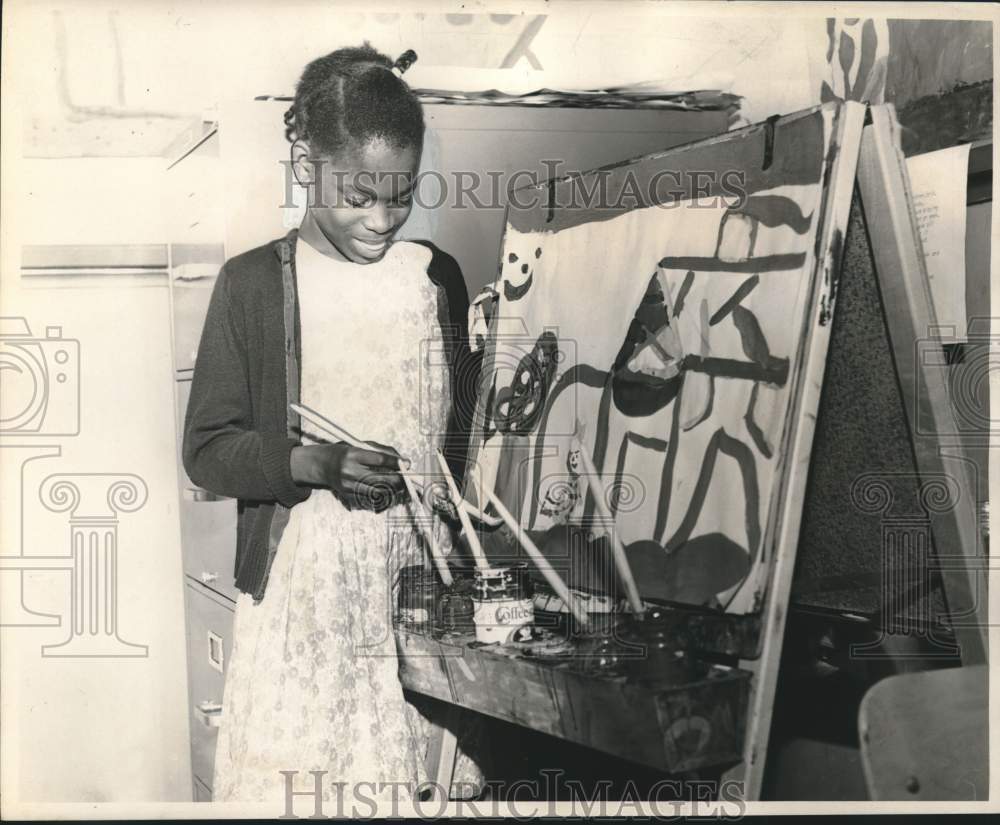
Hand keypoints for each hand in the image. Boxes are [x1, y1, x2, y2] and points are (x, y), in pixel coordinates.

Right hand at [290, 441, 407, 511]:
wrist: (321, 465)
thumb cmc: (343, 452)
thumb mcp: (359, 445)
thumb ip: (381, 451)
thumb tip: (402, 460)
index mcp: (352, 455)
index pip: (379, 459)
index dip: (395, 463)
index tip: (406, 463)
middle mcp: (349, 471)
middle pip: (381, 479)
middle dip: (398, 479)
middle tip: (408, 478)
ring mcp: (348, 485)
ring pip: (378, 491)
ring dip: (393, 488)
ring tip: (400, 484)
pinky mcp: (348, 495)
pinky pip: (370, 497)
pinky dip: (382, 494)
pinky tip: (388, 489)